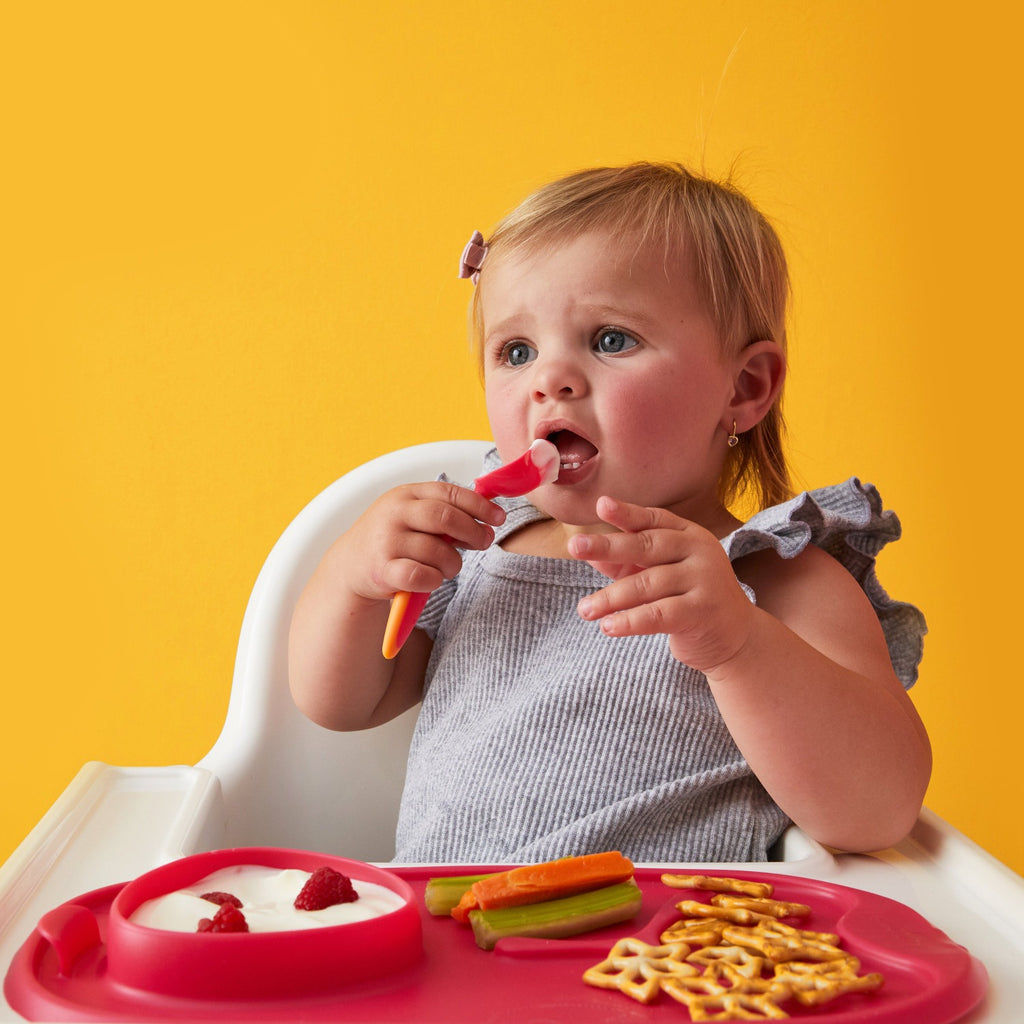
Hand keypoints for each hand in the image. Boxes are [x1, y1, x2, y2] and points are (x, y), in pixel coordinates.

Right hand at [334, 481, 504, 603]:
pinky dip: (434, 579)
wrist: (351, 565)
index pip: (449, 493)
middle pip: (445, 517)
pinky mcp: (382, 570)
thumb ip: (446, 511)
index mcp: (406, 494)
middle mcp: (394, 514)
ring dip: (453, 563)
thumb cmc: (393, 538)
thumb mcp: (413, 515)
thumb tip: (490, 517)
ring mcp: (386, 541)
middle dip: (473, 531)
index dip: (479, 505)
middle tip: (484, 542)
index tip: (499, 517)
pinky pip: (421, 576)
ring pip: (437, 551)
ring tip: (450, 567)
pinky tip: (432, 578)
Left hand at [568, 497, 754, 672]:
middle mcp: (699, 550)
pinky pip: (659, 614)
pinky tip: (608, 627)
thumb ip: (627, 563)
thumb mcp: (658, 575)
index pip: (654, 519)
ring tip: (584, 610)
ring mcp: (704, 579)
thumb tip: (590, 553)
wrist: (735, 637)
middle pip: (647, 545)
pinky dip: (630, 621)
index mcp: (688, 534)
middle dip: (608, 546)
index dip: (627, 513)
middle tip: (575, 547)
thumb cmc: (688, 599)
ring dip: (610, 598)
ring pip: (647, 584)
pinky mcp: (702, 611)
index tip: (601, 505)